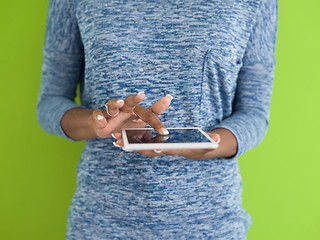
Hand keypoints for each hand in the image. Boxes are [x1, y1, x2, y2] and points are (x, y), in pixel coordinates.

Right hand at [91, 92, 171, 137]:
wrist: (106, 127)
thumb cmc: (128, 124)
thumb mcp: (142, 126)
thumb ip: (152, 127)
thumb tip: (163, 137)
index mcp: (138, 111)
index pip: (150, 114)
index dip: (156, 123)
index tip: (164, 131)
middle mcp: (126, 109)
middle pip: (131, 101)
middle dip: (136, 98)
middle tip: (142, 95)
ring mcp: (112, 113)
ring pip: (113, 105)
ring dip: (116, 103)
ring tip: (119, 103)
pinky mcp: (100, 118)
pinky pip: (98, 115)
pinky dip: (99, 116)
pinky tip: (100, 117)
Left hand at [113, 128, 236, 159]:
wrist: (203, 149)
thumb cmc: (207, 145)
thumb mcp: (213, 143)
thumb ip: (214, 141)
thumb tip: (218, 139)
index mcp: (179, 150)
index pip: (168, 150)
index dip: (158, 148)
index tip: (148, 145)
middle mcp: (169, 150)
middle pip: (151, 150)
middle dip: (137, 147)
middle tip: (121, 144)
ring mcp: (163, 147)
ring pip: (144, 147)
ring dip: (131, 144)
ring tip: (116, 140)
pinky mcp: (159, 143)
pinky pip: (144, 142)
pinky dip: (134, 140)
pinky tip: (122, 137)